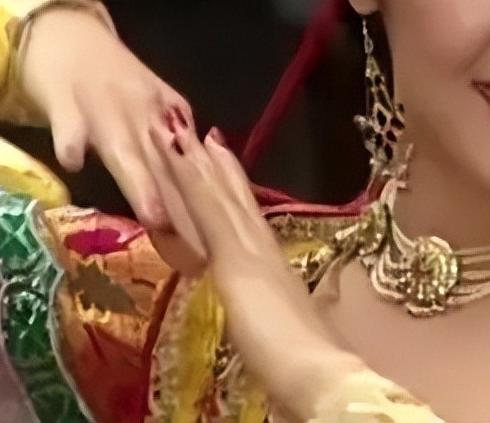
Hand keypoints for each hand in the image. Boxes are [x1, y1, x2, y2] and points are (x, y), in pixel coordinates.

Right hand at [17, 6, 204, 270]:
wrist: (70, 33)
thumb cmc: (114, 78)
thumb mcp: (156, 106)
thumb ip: (180, 136)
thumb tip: (208, 164)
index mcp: (169, 121)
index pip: (193, 173)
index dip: (206, 210)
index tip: (221, 250)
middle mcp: (145, 118)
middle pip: (167, 170)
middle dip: (184, 211)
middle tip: (200, 252)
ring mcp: (105, 110)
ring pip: (126, 149)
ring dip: (142, 181)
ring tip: (156, 216)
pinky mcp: (65, 101)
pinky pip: (69, 123)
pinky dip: (71, 140)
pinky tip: (73, 162)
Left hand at [158, 124, 368, 421]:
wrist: (314, 368)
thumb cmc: (301, 357)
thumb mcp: (276, 325)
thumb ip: (267, 306)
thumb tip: (265, 302)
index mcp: (269, 263)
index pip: (242, 215)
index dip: (229, 183)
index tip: (216, 152)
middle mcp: (260, 246)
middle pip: (229, 197)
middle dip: (210, 162)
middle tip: (193, 124)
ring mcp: (248, 247)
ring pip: (215, 194)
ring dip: (193, 159)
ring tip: (174, 123)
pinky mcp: (234, 257)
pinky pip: (208, 211)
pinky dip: (192, 179)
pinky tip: (179, 152)